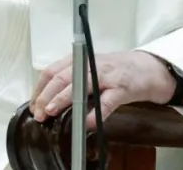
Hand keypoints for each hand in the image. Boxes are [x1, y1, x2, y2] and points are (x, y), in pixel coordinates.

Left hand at [29, 50, 175, 127]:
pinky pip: (106, 103)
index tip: (34, 104)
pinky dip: (94, 114)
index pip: (52, 71)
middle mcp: (90, 65)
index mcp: (80, 60)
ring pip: (80, 86)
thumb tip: (49, 99)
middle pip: (61, 77)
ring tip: (52, 112)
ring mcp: (106, 76)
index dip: (39, 88)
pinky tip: (86, 124)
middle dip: (46, 95)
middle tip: (39, 112)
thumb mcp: (90, 68)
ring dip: (63, 99)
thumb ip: (72, 79)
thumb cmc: (116, 70)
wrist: (148, 68)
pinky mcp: (121, 89)